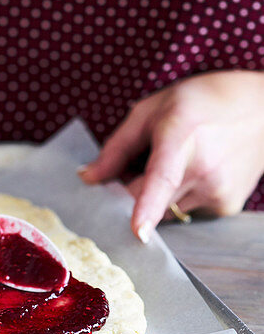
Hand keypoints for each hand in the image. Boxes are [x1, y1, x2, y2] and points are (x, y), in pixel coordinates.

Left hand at [79, 72, 263, 240]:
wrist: (262, 107)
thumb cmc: (202, 101)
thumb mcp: (152, 110)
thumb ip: (116, 147)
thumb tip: (87, 178)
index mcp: (181, 137)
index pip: (162, 178)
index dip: (147, 206)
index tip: (138, 232)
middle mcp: (203, 168)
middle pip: (149, 201)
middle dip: (133, 191)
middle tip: (141, 164)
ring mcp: (218, 191)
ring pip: (167, 211)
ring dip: (160, 196)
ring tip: (180, 161)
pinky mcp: (226, 207)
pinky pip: (186, 212)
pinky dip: (181, 198)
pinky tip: (198, 171)